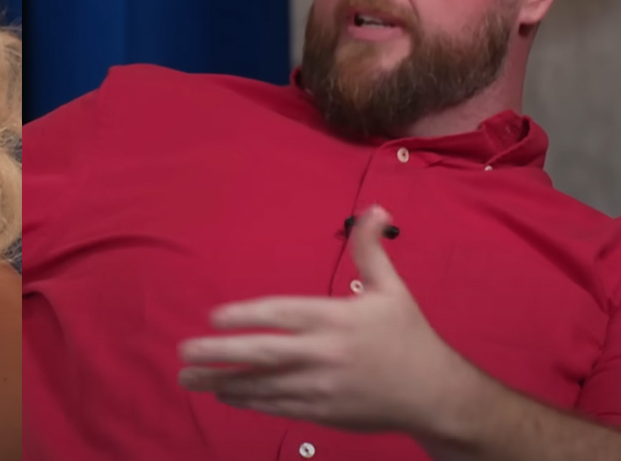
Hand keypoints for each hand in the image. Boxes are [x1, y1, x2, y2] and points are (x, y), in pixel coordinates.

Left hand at [177, 205, 477, 433]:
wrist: (435, 395)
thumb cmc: (409, 337)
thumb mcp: (393, 289)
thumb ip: (371, 249)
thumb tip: (375, 208)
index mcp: (338, 319)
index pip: (283, 315)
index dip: (246, 315)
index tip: (214, 316)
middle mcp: (325, 354)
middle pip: (265, 353)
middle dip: (221, 353)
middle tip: (185, 352)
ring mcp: (322, 387)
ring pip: (265, 385)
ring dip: (224, 382)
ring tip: (188, 378)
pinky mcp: (324, 412)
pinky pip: (278, 406)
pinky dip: (250, 401)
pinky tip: (224, 394)